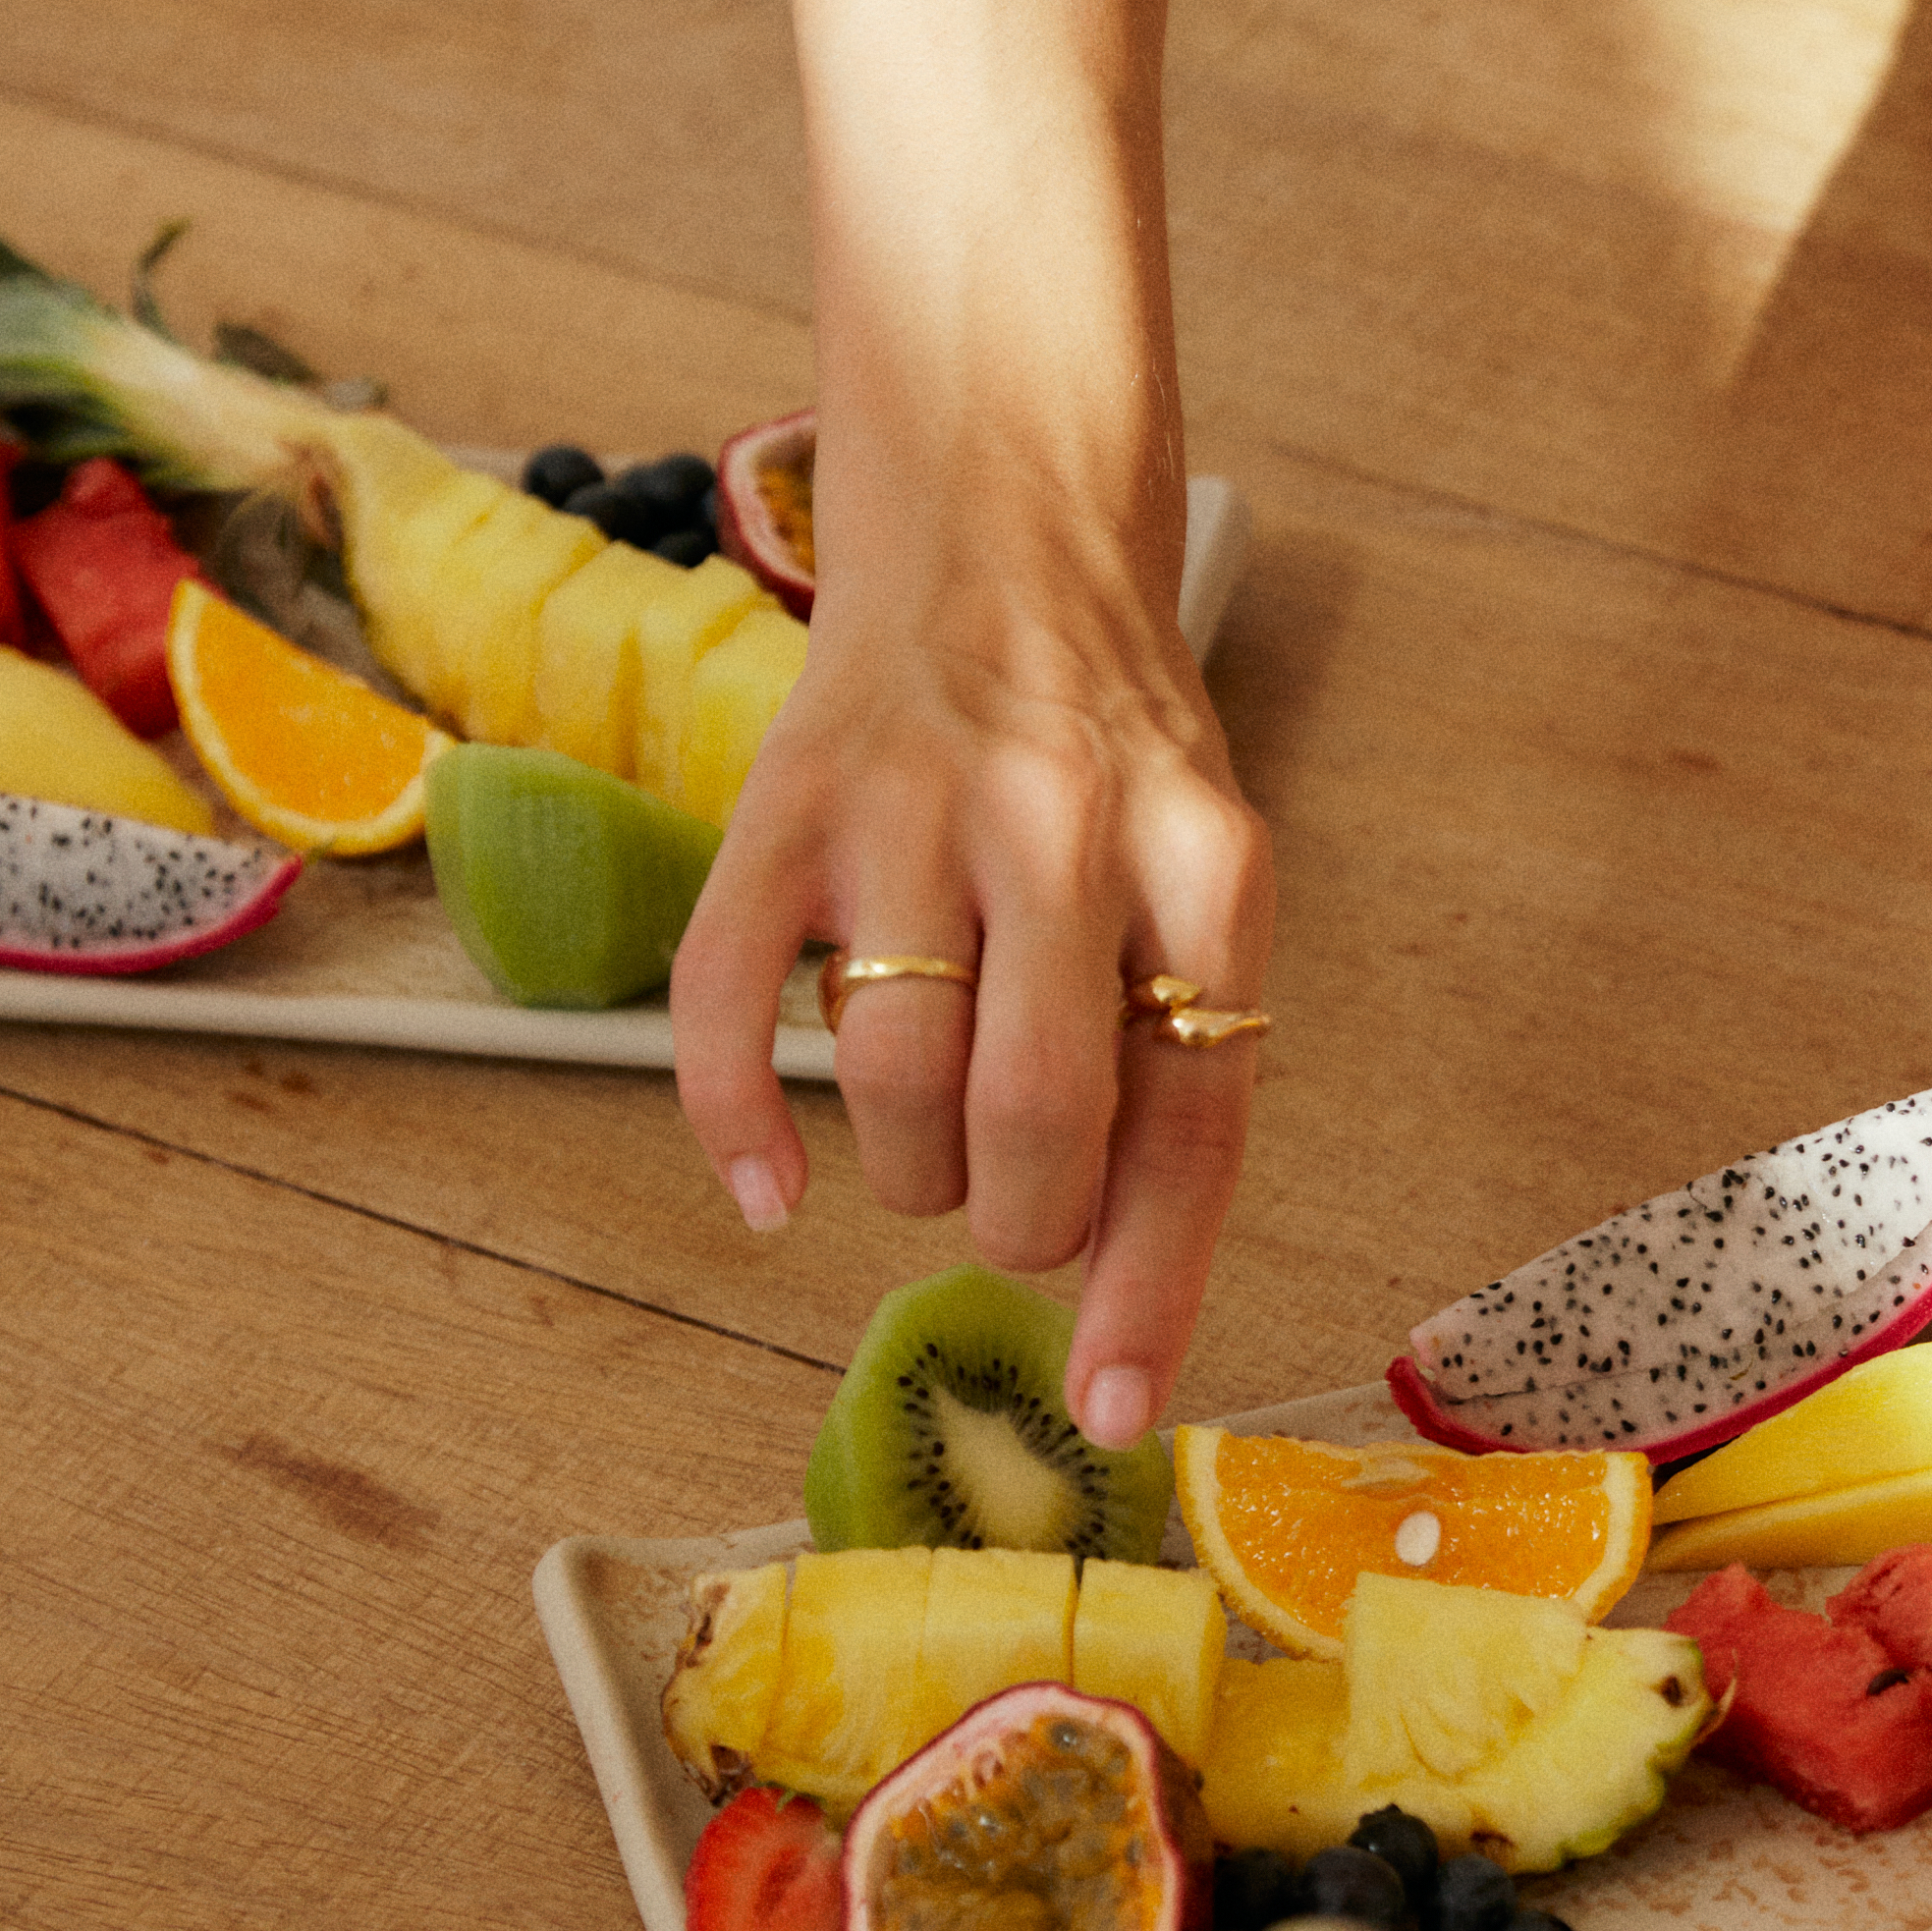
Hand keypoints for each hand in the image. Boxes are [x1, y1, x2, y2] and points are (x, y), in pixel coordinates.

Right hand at [671, 466, 1267, 1426]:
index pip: (1190, 1122)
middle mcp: (1067, 829)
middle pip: (1036, 1124)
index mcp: (1208, 866)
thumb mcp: (1200, 869)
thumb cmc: (1109, 742)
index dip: (1149, 1286)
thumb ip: (1173, 1048)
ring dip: (908, 1173)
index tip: (1113, 1412)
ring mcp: (913, 811)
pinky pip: (723, 1013)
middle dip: (1018, 1226)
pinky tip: (769, 1190)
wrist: (1002, 517)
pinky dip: (737, 1131)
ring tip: (930, 1135)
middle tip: (1012, 1208)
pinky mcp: (781, 804)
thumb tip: (1119, 1287)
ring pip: (893, 1089)